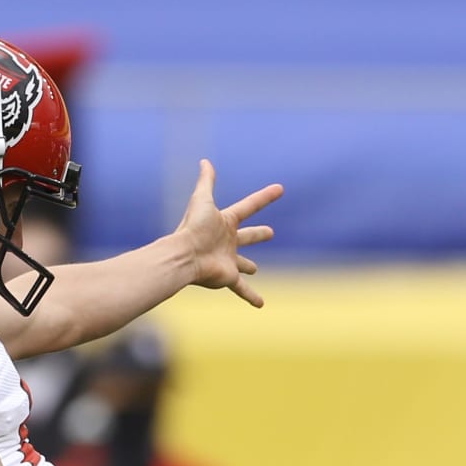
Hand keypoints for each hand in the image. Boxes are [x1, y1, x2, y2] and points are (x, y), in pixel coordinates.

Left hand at [174, 159, 283, 307]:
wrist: (185, 255)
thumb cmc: (193, 228)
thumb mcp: (202, 200)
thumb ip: (206, 181)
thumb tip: (205, 161)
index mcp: (226, 222)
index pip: (249, 206)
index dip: (265, 197)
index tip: (280, 189)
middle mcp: (228, 240)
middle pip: (247, 236)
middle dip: (258, 235)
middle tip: (270, 233)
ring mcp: (229, 260)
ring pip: (243, 263)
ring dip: (248, 265)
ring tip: (254, 269)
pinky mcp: (229, 277)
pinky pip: (242, 289)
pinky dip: (252, 296)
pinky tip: (261, 304)